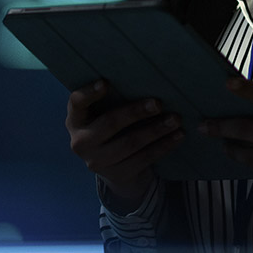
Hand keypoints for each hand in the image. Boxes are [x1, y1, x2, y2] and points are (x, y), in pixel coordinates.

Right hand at [65, 80, 183, 210]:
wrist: (115, 167)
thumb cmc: (112, 127)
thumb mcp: (103, 113)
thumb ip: (113, 99)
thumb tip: (144, 77)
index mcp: (75, 120)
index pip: (76, 103)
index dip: (89, 93)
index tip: (105, 83)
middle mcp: (80, 142)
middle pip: (110, 123)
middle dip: (136, 112)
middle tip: (158, 103)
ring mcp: (97, 161)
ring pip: (130, 143)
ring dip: (156, 130)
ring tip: (175, 119)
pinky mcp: (117, 175)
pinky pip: (144, 158)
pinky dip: (163, 146)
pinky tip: (177, 136)